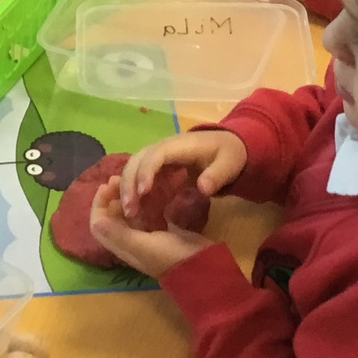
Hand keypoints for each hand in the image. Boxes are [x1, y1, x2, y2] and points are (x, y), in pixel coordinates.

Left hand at [88, 176, 217, 278]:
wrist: (205, 269)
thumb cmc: (173, 257)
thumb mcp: (144, 246)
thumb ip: (119, 235)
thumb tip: (96, 221)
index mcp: (123, 246)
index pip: (99, 224)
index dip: (99, 204)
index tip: (108, 185)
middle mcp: (131, 242)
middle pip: (111, 217)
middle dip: (111, 197)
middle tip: (120, 178)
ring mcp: (147, 237)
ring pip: (128, 215)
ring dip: (126, 198)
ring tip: (133, 181)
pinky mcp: (162, 233)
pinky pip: (146, 214)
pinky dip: (144, 202)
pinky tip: (150, 190)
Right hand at [117, 130, 247, 218]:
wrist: (225, 146)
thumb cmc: (227, 154)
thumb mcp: (230, 163)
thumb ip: (217, 175)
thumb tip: (202, 188)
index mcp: (178, 145)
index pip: (155, 155)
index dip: (147, 171)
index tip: (144, 192)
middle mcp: (161, 148)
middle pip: (136, 160)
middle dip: (129, 183)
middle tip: (130, 209)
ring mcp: (156, 158)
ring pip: (133, 168)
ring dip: (127, 189)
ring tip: (129, 212)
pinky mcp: (156, 169)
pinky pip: (139, 177)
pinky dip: (134, 193)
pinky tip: (135, 210)